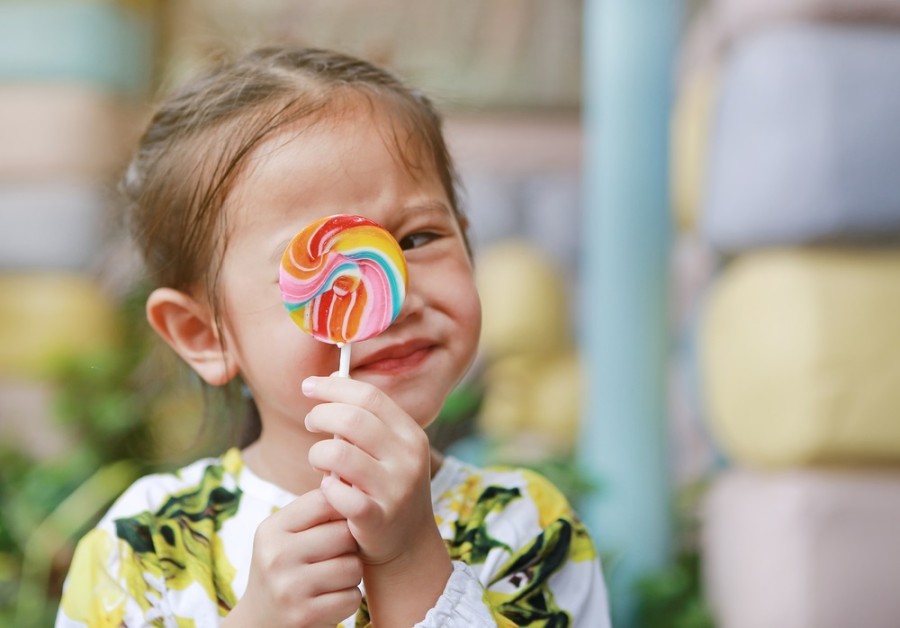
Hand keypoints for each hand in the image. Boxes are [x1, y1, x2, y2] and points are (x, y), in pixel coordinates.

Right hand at [224, 489, 361, 627]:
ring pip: (353, 566)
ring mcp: (289, 588)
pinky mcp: (305, 615)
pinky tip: (330, 598)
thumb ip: (315, 510)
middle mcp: (276, 556)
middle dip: (350, 545)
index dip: (343, 509)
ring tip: (333, 577)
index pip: (325, 500)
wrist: (260, 624)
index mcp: (272, 529)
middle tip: (337, 554)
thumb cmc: (285, 569)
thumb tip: (352, 479)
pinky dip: (348, 599)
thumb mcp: (285, 536)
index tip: (341, 522)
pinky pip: (352, 597)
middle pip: (345, 533)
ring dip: (351, 574)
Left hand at [302, 375, 435, 565]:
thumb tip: (332, 378)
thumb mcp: (390, 450)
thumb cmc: (387, 486)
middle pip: (351, 419)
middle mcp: (408, 458)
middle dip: (320, 415)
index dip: (334, 386)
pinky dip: (325, 488)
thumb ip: (367, 418)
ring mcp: (395, 489)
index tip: (308, 386)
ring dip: (317, 454)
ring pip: (337, 453)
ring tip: (319, 462)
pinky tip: (327, 489)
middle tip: (310, 424)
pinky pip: (338, 493)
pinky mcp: (378, 518)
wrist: (408, 542)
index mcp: (411, 434)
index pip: (370, 396)